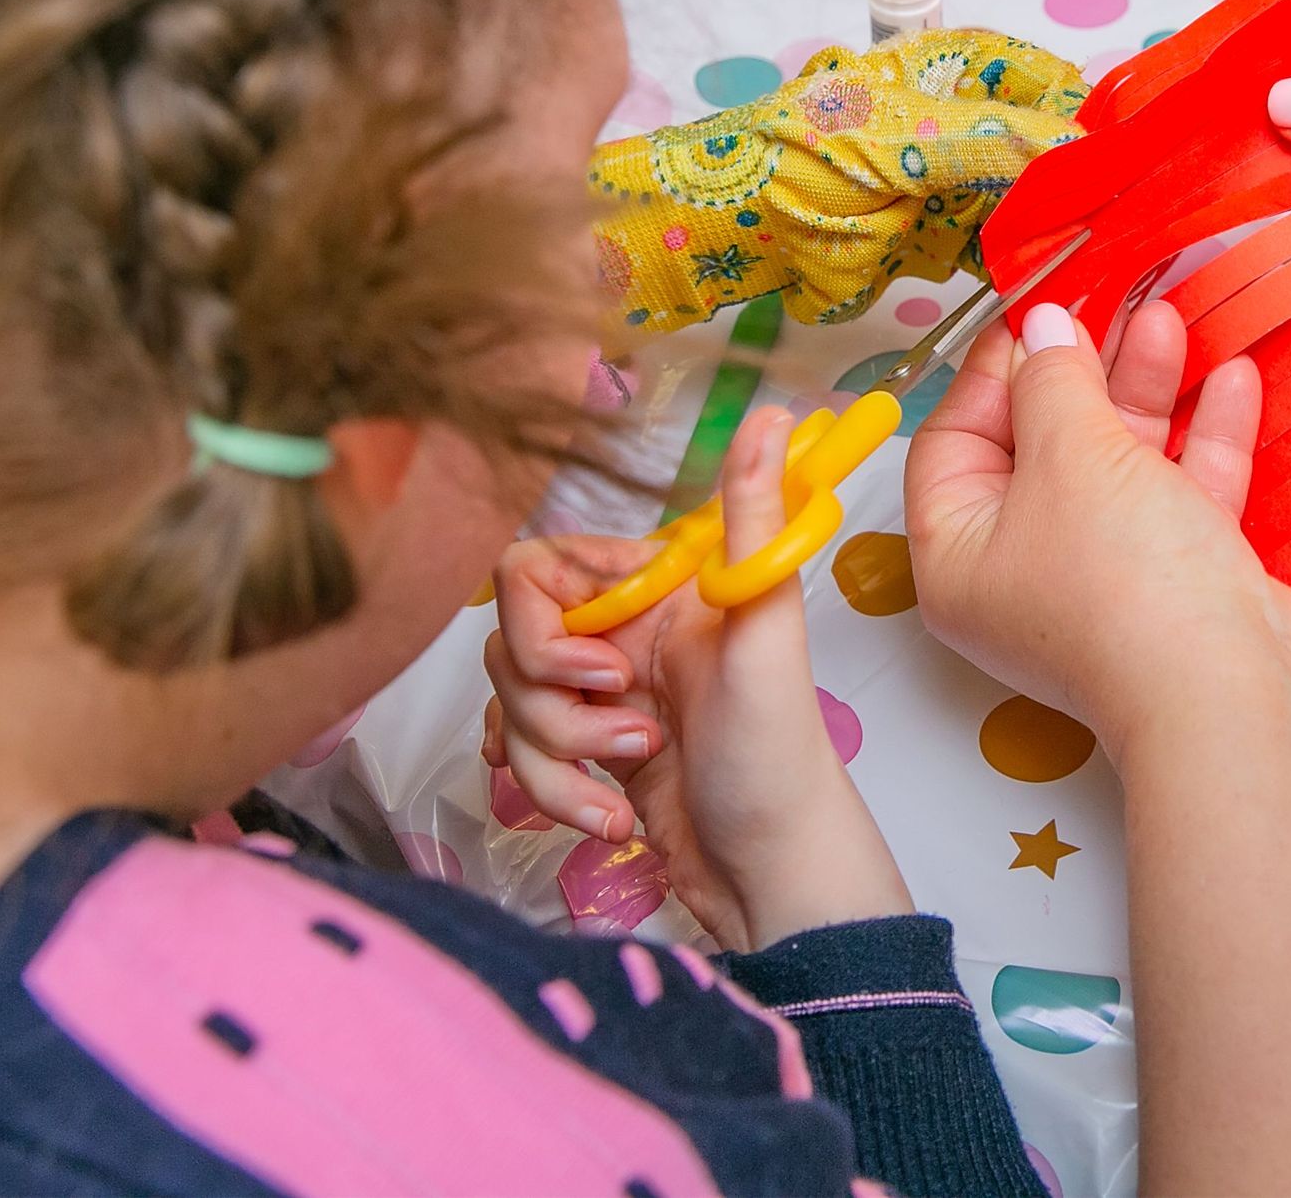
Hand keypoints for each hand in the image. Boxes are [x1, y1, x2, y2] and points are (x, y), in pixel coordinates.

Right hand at [483, 408, 909, 950]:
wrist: (779, 875)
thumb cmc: (781, 759)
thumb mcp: (767, 630)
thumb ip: (753, 520)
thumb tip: (770, 414)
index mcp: (662, 591)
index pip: (537, 570)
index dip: (542, 626)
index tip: (601, 673)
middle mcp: (626, 635)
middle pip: (511, 645)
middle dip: (550, 706)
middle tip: (629, 736)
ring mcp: (603, 699)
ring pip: (509, 709)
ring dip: (557, 761)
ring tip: (630, 784)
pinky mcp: (588, 757)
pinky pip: (523, 761)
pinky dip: (553, 794)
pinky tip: (608, 817)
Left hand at [904, 299, 1290, 751]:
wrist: (1233, 693)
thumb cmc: (1123, 578)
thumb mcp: (1069, 454)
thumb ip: (1052, 379)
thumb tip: (1041, 327)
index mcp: (959, 554)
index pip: (955, 440)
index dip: (992, 367)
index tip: (1035, 306)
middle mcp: (1026, 570)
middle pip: (1041, 446)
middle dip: (1080, 368)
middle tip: (1109, 297)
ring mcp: (1108, 579)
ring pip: (1118, 465)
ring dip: (1145, 390)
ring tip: (1170, 317)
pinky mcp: (1181, 582)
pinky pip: (1181, 495)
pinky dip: (1203, 438)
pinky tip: (1231, 378)